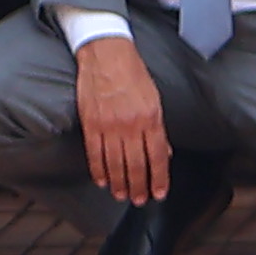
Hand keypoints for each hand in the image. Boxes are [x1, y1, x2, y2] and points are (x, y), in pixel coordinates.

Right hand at [71, 33, 175, 202]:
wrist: (106, 54)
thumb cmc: (132, 73)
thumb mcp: (154, 98)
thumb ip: (158, 128)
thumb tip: (165, 152)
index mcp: (151, 117)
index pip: (158, 156)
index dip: (159, 178)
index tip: (159, 192)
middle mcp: (131, 125)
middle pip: (137, 165)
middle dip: (139, 187)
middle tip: (139, 200)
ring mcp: (109, 126)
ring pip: (115, 164)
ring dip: (120, 184)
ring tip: (122, 195)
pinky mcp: (90, 124)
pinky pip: (95, 154)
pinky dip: (99, 171)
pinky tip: (103, 181)